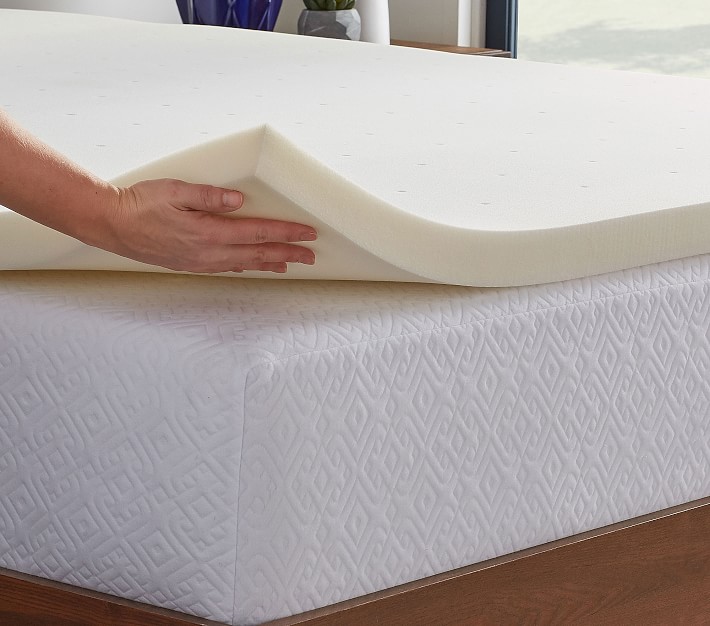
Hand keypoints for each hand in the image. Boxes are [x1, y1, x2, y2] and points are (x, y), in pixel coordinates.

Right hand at [99, 179, 316, 273]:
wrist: (112, 225)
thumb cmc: (141, 203)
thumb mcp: (175, 190)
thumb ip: (210, 196)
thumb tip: (239, 200)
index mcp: (209, 231)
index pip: (258, 233)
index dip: (286, 233)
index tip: (308, 234)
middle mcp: (209, 252)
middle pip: (258, 254)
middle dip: (287, 254)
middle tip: (311, 256)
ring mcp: (200, 261)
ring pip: (244, 264)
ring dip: (269, 264)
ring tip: (289, 265)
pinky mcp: (191, 264)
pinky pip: (226, 268)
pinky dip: (245, 267)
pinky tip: (252, 267)